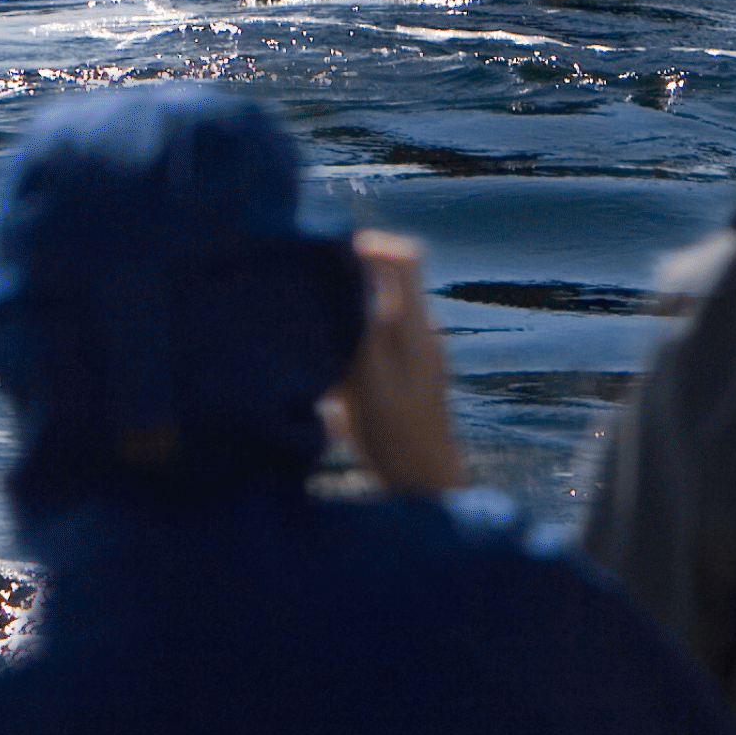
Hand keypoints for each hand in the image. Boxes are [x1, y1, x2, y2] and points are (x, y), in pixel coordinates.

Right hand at [333, 231, 466, 495]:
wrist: (425, 489)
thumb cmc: (397, 438)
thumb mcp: (370, 381)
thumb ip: (362, 328)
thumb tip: (353, 276)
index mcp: (416, 328)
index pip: (405, 258)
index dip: (369, 246)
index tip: (328, 252)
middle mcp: (423, 335)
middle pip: (391, 282)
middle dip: (351, 277)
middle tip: (310, 289)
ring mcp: (418, 358)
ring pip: (381, 313)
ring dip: (348, 314)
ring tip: (312, 331)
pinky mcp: (408, 382)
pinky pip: (378, 346)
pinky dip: (352, 347)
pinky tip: (328, 377)